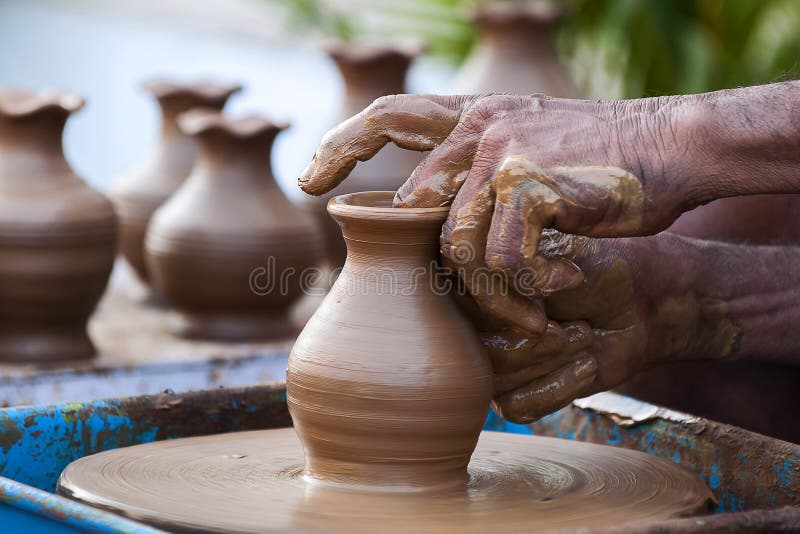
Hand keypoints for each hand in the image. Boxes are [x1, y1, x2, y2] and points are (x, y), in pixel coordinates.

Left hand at [300, 93, 701, 333]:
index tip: (310, 181)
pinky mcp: (527, 181)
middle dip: (419, 263)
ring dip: (488, 292)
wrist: (674, 147)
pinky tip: (553, 289)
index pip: (388, 115)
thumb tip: (436, 220)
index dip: (342, 145)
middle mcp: (478, 126)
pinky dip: (523, 287)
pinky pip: (499, 258)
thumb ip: (484, 176)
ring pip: (455, 245)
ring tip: (524, 311)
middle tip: (455, 305)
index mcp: (475, 115)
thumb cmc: (606, 164)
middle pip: (413, 207)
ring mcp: (500, 150)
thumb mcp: (535, 153)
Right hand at [485, 230, 738, 422]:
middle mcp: (468, 320)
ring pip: (493, 378)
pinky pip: (515, 406)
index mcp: (467, 276)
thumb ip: (514, 267)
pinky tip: (586, 364)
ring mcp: (486, 358)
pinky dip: (559, 387)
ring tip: (583, 336)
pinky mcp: (510, 392)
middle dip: (533, 341)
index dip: (501, 307)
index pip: (457, 301)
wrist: (636, 303)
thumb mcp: (556, 251)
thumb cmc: (595, 266)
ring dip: (552, 361)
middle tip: (570, 326)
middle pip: (473, 346)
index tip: (546, 299)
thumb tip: (497, 304)